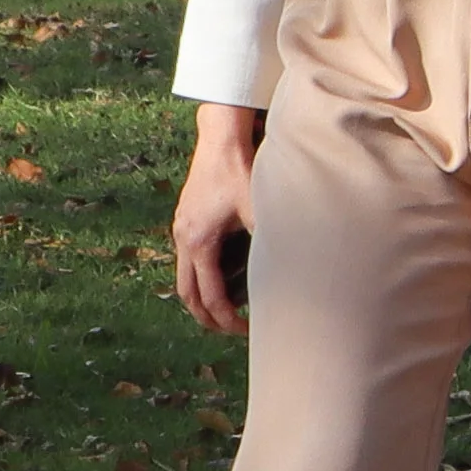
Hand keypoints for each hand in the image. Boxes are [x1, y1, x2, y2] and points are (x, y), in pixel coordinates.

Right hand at [168, 104, 262, 337]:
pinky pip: (187, 260)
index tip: (247, 330)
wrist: (220, 140)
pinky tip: (221, 278)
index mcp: (199, 243)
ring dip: (201, 299)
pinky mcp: (185, 221)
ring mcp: (180, 230)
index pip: (209, 296)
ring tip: (225, 311)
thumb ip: (268, 239)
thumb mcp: (259, 208)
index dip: (227, 319)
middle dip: (208, 317)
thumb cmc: (241, 171)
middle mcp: (183, 239)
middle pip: (187, 295)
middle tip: (233, 330)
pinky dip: (200, 277)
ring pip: (184, 278)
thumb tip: (290, 268)